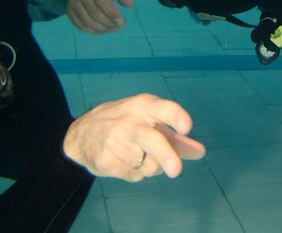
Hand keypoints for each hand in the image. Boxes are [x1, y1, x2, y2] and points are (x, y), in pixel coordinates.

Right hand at [63, 93, 205, 181]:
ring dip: (152, 166)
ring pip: (147, 164)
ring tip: (141, 155)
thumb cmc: (126, 123)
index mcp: (144, 106)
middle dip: (165, 155)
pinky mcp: (105, 161)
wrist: (82, 133)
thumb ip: (176, 137)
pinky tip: (126, 161)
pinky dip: (137, 173)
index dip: (176, 117)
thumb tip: (199, 152)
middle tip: (176, 170)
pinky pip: (134, 175)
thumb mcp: (150, 121)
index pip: (163, 108)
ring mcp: (114, 141)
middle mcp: (129, 121)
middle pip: (152, 140)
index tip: (186, 127)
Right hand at [67, 0, 133, 33]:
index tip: (122, 22)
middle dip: (109, 23)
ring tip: (114, 29)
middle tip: (120, 26)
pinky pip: (81, 26)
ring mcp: (72, 3)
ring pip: (88, 22)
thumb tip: (130, 4)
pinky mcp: (69, 12)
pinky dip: (94, 32)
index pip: (101, 0)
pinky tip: (103, 30)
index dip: (112, 13)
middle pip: (94, 13)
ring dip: (103, 29)